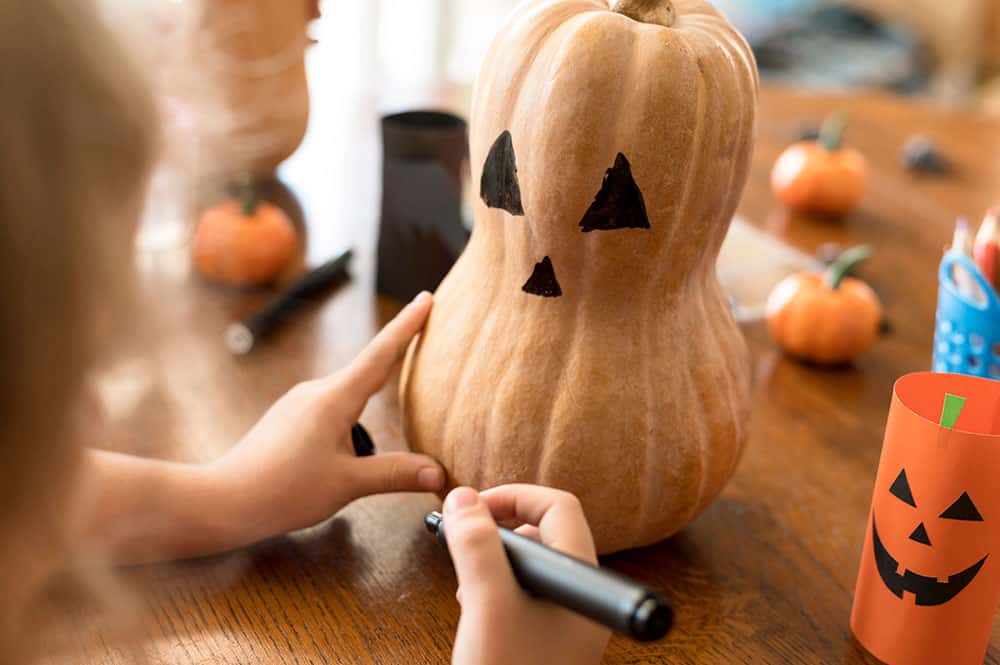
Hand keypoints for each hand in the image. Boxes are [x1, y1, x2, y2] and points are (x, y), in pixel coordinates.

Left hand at [212, 291, 444, 542]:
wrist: (224, 500)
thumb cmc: (283, 491)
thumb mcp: (348, 484)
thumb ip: (395, 474)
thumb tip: (438, 474)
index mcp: (334, 399)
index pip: (381, 354)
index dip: (408, 326)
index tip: (427, 298)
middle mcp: (316, 391)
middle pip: (368, 369)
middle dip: (398, 354)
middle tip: (426, 332)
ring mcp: (300, 402)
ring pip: (349, 393)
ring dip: (374, 394)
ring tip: (396, 401)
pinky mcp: (289, 417)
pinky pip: (332, 406)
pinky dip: (352, 412)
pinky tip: (353, 440)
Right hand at [444, 485, 610, 664]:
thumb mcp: (487, 604)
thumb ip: (477, 546)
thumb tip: (463, 498)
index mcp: (582, 580)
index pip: (559, 507)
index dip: (513, 497)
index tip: (471, 510)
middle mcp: (581, 596)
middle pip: (545, 533)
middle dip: (499, 532)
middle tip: (464, 547)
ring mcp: (568, 618)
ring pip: (533, 566)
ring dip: (495, 563)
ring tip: (467, 588)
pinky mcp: (550, 638)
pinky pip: (527, 595)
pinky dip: (498, 591)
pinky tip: (477, 612)